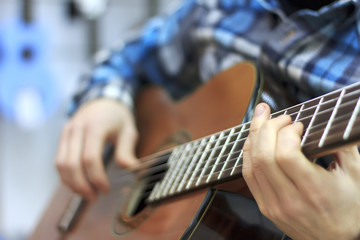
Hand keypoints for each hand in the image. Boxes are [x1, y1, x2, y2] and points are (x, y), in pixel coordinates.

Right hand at [55, 98, 138, 200]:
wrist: (102, 99)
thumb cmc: (118, 117)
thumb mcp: (128, 131)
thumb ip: (127, 150)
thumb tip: (131, 169)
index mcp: (95, 126)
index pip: (90, 158)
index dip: (96, 177)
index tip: (106, 189)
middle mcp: (77, 129)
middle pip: (71, 164)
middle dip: (81, 185)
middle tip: (94, 197)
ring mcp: (67, 132)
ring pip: (61, 164)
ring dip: (71, 183)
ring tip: (86, 193)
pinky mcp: (63, 137)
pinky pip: (59, 160)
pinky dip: (66, 175)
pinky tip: (79, 184)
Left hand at [243, 103, 359, 239]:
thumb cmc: (349, 209)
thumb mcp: (356, 176)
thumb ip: (343, 147)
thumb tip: (331, 121)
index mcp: (315, 191)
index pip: (287, 155)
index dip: (287, 133)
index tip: (297, 124)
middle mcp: (290, 199)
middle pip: (264, 156)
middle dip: (267, 128)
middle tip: (278, 116)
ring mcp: (273, 205)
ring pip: (252, 164)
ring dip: (254, 136)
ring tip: (261, 118)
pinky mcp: (265, 206)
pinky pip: (248, 175)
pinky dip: (248, 153)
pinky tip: (254, 140)